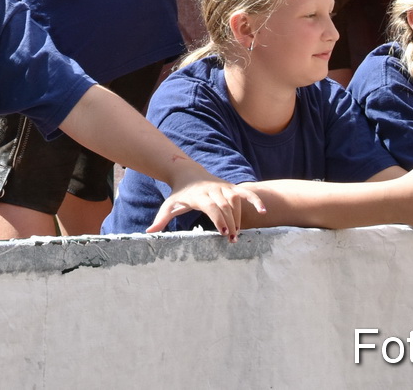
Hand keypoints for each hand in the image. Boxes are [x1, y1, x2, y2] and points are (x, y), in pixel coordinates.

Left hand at [146, 177, 267, 240]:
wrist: (187, 173)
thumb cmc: (179, 194)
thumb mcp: (169, 206)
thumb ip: (161, 220)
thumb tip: (148, 233)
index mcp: (199, 195)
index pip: (211, 205)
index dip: (218, 217)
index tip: (223, 231)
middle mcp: (213, 189)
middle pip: (225, 206)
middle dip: (230, 222)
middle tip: (231, 239)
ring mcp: (223, 187)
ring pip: (235, 202)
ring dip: (239, 218)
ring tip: (237, 235)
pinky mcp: (231, 187)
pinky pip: (245, 193)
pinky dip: (254, 200)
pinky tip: (263, 211)